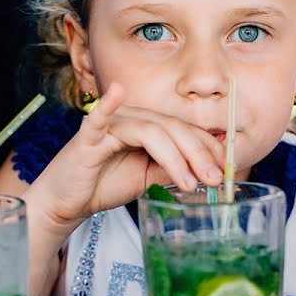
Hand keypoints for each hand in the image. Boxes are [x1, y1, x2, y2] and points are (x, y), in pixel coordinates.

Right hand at [27, 83, 224, 234]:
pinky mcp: (88, 138)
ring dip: (176, 157)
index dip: (207, 147)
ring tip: (190, 183)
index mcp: (146, 126)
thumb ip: (169, 170)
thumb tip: (204, 171)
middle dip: (198, 154)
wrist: (68, 202)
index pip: (183, 130)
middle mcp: (131, 119)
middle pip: (172, 128)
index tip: (226, 169)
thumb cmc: (103, 186)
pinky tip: (118, 92)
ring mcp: (110, 126)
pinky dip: (107, 104)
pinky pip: (98, 118)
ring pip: (151, 130)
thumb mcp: (146, 179)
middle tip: (215, 179)